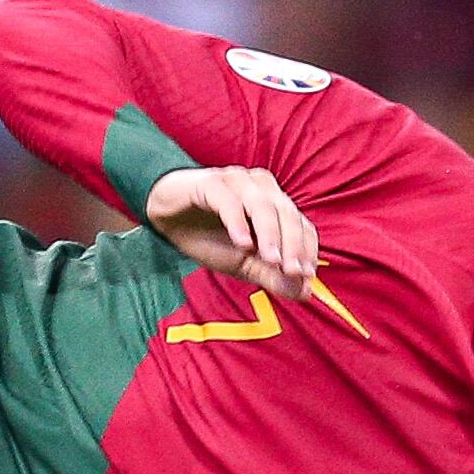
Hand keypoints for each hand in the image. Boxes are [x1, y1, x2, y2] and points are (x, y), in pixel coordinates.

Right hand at [144, 164, 317, 295]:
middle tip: (293, 272)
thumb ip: (272, 275)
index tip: (306, 276)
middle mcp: (262, 187)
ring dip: (270, 234)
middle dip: (292, 244)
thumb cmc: (209, 237)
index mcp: (275, 203)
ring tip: (271, 260)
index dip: (306, 249)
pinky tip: (241, 244)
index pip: (301, 224)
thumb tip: (306, 292)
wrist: (166, 217)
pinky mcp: (211, 182)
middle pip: (287, 213)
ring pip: (262, 205)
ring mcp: (237, 181)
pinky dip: (238, 223)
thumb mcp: (242, 263)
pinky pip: (229, 201)